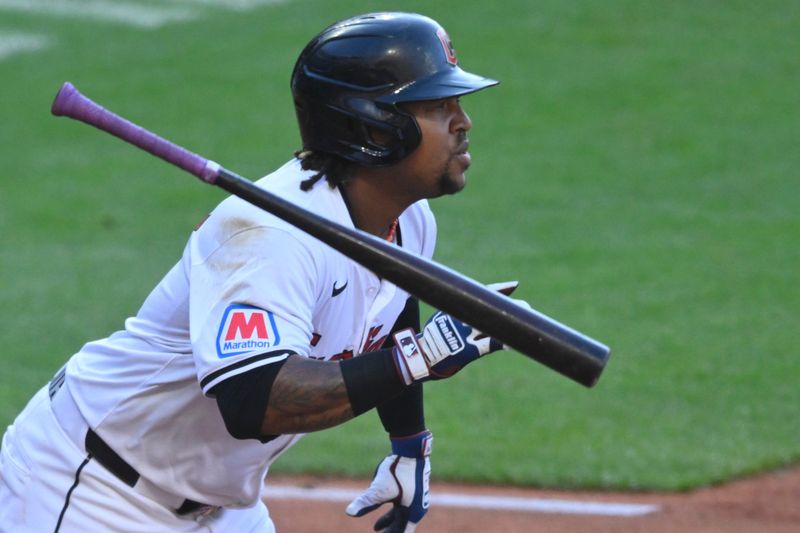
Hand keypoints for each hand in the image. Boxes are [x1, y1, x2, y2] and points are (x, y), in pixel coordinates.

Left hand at [346, 431, 432, 532]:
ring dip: (388, 525)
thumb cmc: (397, 470)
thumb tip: (349, 512)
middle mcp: (417, 509)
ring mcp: (416, 500)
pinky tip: (379, 519)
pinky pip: (401, 509)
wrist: (411, 450)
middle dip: (389, 532)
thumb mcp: (379, 488)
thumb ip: (365, 502)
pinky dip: (390, 515)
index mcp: (412, 513)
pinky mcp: (412, 491)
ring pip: (400, 519)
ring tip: (375, 529)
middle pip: (402, 528)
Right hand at [392, 282, 529, 383]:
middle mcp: (460, 319)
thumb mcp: (440, 318)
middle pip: (489, 308)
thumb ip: (455, 313)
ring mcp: (464, 335)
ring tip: (526, 318)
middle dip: (508, 306)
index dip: (498, 289)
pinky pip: (488, 346)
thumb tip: (469, 305)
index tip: (514, 285)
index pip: (480, 294)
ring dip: (509, 322)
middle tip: (526, 305)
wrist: (417, 358)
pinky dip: (501, 343)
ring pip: (491, 324)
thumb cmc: (430, 340)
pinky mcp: (466, 352)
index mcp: (455, 310)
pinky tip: (513, 342)